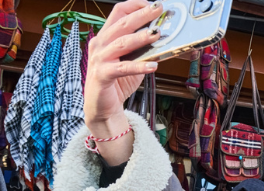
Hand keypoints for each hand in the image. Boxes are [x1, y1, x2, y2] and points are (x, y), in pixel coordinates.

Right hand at [83, 0, 161, 162]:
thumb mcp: (132, 60)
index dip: (135, 6)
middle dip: (141, 15)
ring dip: (141, 37)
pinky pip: (122, 68)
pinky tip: (153, 65)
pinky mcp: (102, 76)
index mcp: (106, 37)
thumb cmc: (117, 82)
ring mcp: (99, 59)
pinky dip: (139, 66)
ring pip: (121, 43)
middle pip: (122, 24)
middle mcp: (100, 44)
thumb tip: (165, 38)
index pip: (118, 12)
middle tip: (159, 9)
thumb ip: (143, 49)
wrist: (102, 107)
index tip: (151, 4)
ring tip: (157, 33)